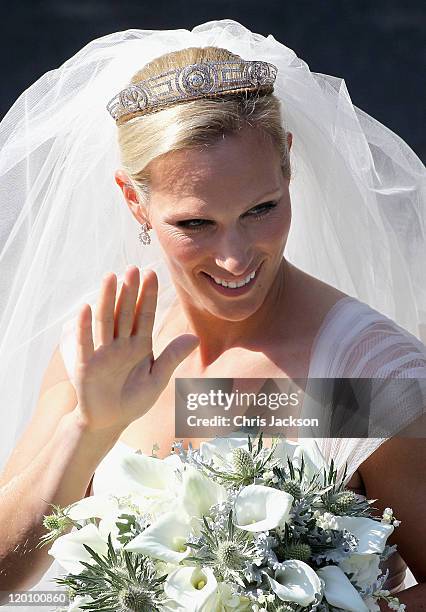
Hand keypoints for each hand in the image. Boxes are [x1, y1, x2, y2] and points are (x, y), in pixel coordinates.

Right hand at [73, 266, 198, 432]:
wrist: (110, 422)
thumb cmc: (134, 400)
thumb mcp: (157, 379)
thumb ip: (171, 357)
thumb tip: (194, 337)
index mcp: (140, 346)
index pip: (145, 316)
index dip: (148, 296)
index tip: (152, 274)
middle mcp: (121, 344)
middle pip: (125, 313)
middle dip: (129, 291)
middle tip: (133, 268)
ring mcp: (103, 352)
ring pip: (106, 321)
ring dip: (107, 299)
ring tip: (110, 277)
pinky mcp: (87, 364)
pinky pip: (85, 342)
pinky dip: (84, 326)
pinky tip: (86, 307)